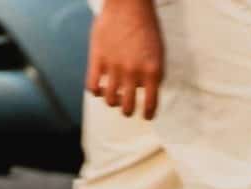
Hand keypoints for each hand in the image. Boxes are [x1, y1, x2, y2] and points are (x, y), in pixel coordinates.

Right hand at [86, 0, 163, 119]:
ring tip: (113, 97)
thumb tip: (144, 90)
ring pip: (109, 100)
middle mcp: (133, 73)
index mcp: (153, 72)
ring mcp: (114, 67)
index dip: (148, 114)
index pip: (150, 104)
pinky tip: (98, 87)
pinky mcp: (97, 59)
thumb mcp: (158, 51)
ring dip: (112, 101)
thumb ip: (152, 73)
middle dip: (128, 110)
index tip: (146, 116)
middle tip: (126, 108)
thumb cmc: (145, 25)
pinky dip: (95, 91)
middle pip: (127, 107)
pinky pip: (92, 86)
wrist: (128, 4)